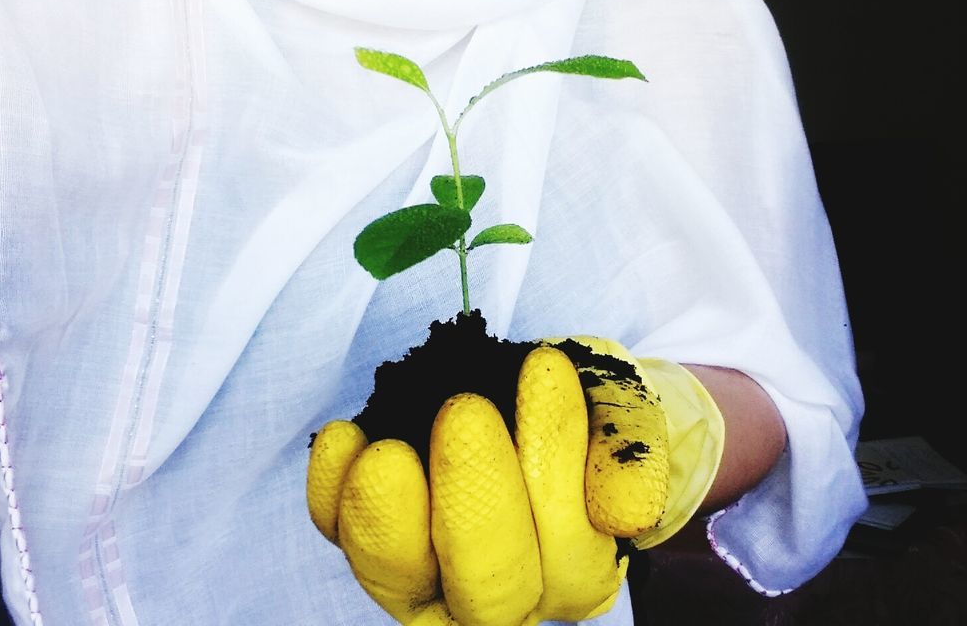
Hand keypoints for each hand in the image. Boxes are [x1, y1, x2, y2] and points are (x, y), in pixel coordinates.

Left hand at [306, 336, 723, 624]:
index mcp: (576, 573)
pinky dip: (332, 491)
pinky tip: (343, 438)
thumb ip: (634, 458)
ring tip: (389, 449)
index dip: (552, 467)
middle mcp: (501, 595)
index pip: (563, 553)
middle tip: (467, 409)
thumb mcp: (630, 422)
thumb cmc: (591, 419)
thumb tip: (623, 515)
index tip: (544, 371)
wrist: (545, 406)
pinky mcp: (370, 539)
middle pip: (484, 588)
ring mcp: (426, 576)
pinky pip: (338, 533)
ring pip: (400, 576)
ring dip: (389, 516)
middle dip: (474, 500)